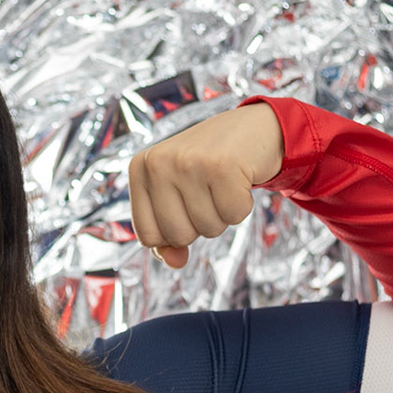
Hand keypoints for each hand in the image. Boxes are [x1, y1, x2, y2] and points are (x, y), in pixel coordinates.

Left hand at [127, 101, 283, 268]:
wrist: (253, 129)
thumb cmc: (208, 168)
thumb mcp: (177, 196)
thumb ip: (166, 236)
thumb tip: (174, 262)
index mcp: (139, 169)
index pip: (147, 236)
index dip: (172, 233)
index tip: (184, 205)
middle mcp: (158, 163)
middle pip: (177, 236)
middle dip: (199, 224)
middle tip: (208, 191)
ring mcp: (189, 162)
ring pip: (207, 229)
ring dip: (222, 215)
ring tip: (222, 184)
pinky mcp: (222, 165)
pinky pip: (234, 216)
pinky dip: (243, 206)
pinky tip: (239, 179)